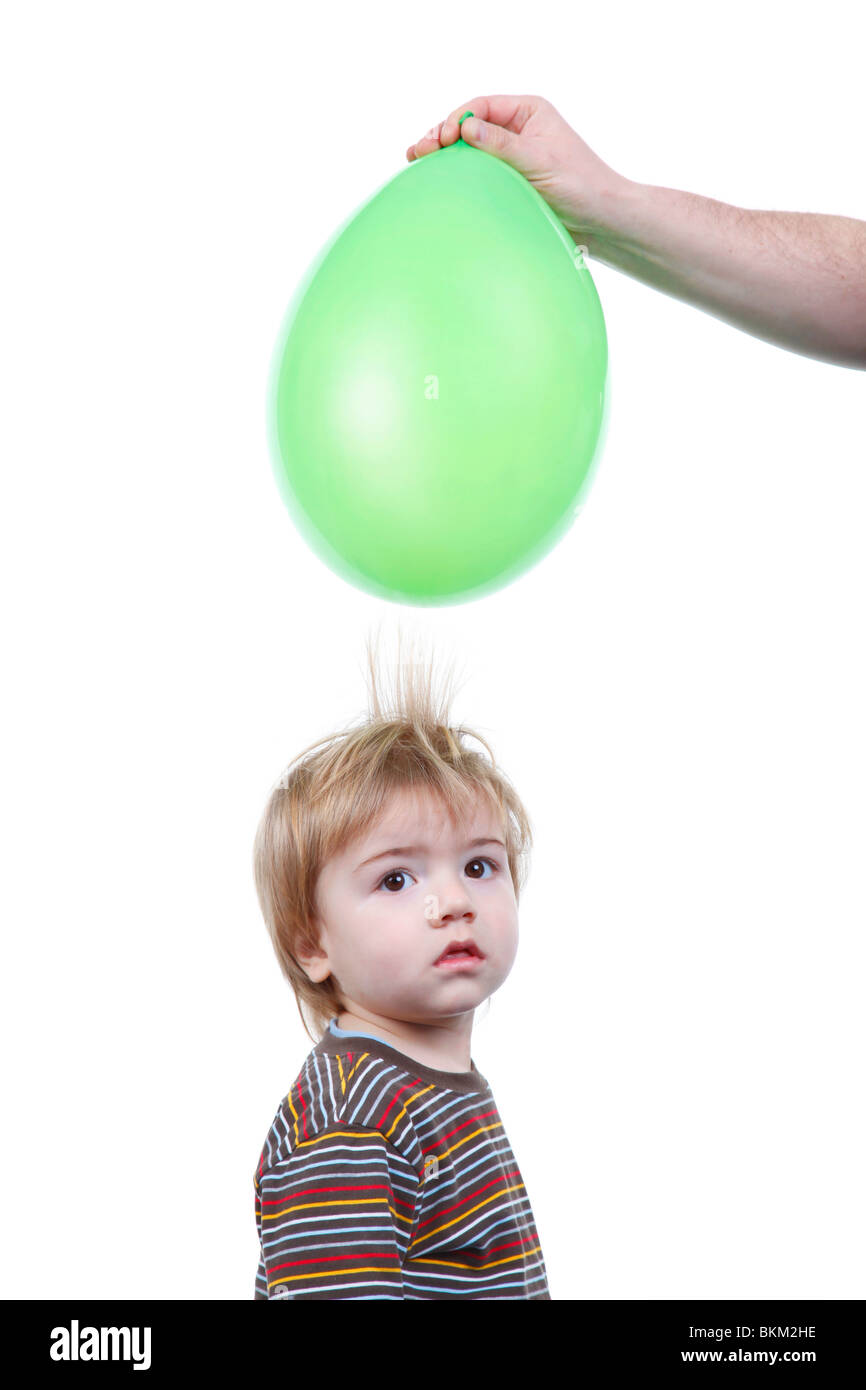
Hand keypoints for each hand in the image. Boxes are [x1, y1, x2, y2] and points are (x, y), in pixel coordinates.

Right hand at [406, 94, 630, 240]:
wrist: (600, 219)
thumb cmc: (579, 184)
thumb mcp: (538, 160)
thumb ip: (501, 144)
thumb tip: (464, 127)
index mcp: (528, 112)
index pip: (481, 107)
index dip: (456, 119)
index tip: (442, 138)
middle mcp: (518, 129)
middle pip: (469, 125)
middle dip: (441, 135)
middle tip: (418, 151)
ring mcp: (511, 155)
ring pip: (469, 149)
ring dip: (444, 155)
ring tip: (417, 160)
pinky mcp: (509, 179)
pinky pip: (477, 172)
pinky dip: (456, 173)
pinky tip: (437, 177)